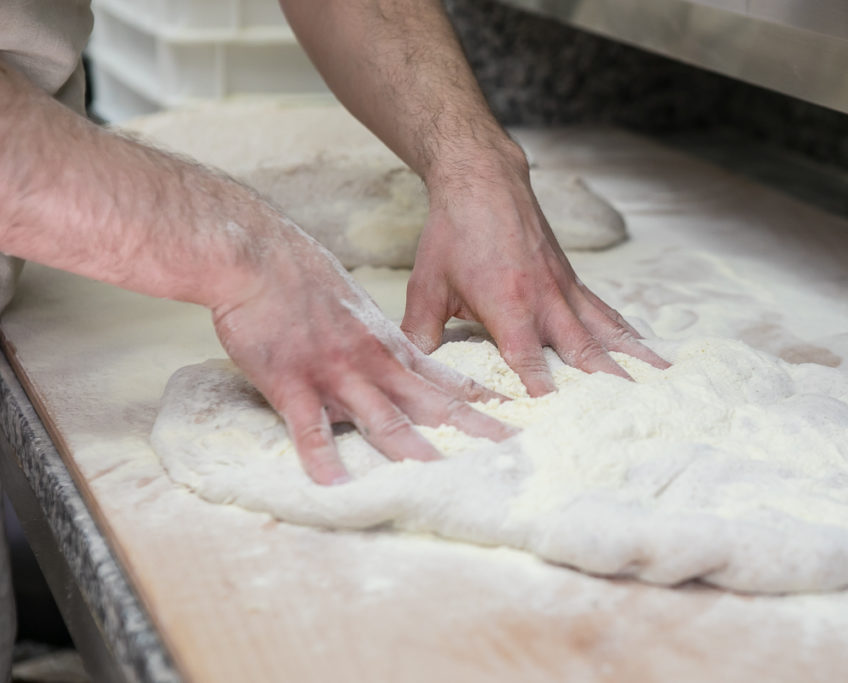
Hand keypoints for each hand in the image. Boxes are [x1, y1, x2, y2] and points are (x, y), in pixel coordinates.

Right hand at [211, 226, 515, 484]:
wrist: (258, 255)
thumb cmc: (304, 278)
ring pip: (384, 420)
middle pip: (434, 406)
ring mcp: (336, 373)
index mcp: (392, 348)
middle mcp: (376, 363)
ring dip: (415, 452)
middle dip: (475, 432)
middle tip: (513, 453)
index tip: (520, 422)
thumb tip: (400, 362)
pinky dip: (322, 455)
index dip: (486, 404)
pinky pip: (309, 426)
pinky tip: (334, 484)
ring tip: (443, 480)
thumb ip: (382, 342)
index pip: (450, 382)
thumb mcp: (360, 309)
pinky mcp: (291, 382)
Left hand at [401, 154, 669, 395]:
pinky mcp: (572, 281)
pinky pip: (606, 313)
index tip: (556, 427)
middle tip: (629, 418)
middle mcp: (545, 300)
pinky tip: (647, 352)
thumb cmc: (453, 232)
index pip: (528, 363)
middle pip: (583, 353)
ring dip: (633, 361)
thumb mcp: (426, 285)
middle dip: (606, 388)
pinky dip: (628, 334)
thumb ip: (419, 332)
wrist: (483, 180)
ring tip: (662, 385)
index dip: (542, 396)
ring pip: (605, 332)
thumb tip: (407, 371)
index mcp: (508, 305)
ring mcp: (564, 289)